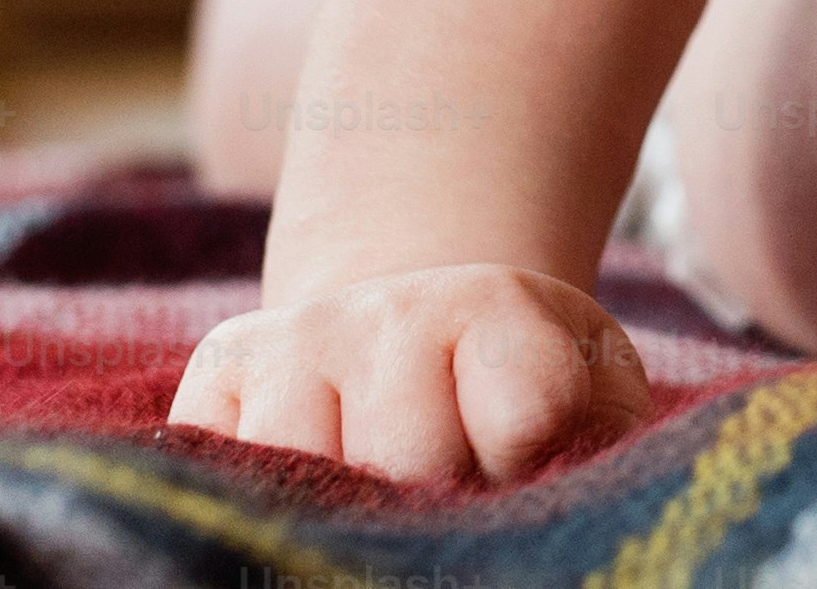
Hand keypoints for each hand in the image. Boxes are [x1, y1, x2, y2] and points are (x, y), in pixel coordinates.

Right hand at [170, 262, 649, 482]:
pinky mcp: (216, 375)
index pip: (524, 416)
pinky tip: (302, 496)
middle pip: (409, 462)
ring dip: (344, 508)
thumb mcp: (591, 395)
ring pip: (304, 475)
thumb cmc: (516, 389)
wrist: (412, 327)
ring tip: (379, 489)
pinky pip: (218, 469)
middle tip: (447, 488)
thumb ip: (600, 437)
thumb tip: (560, 488)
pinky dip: (253, 502)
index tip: (520, 466)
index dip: (525, 467)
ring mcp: (291, 341)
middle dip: (435, 502)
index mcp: (495, 308)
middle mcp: (385, 310)